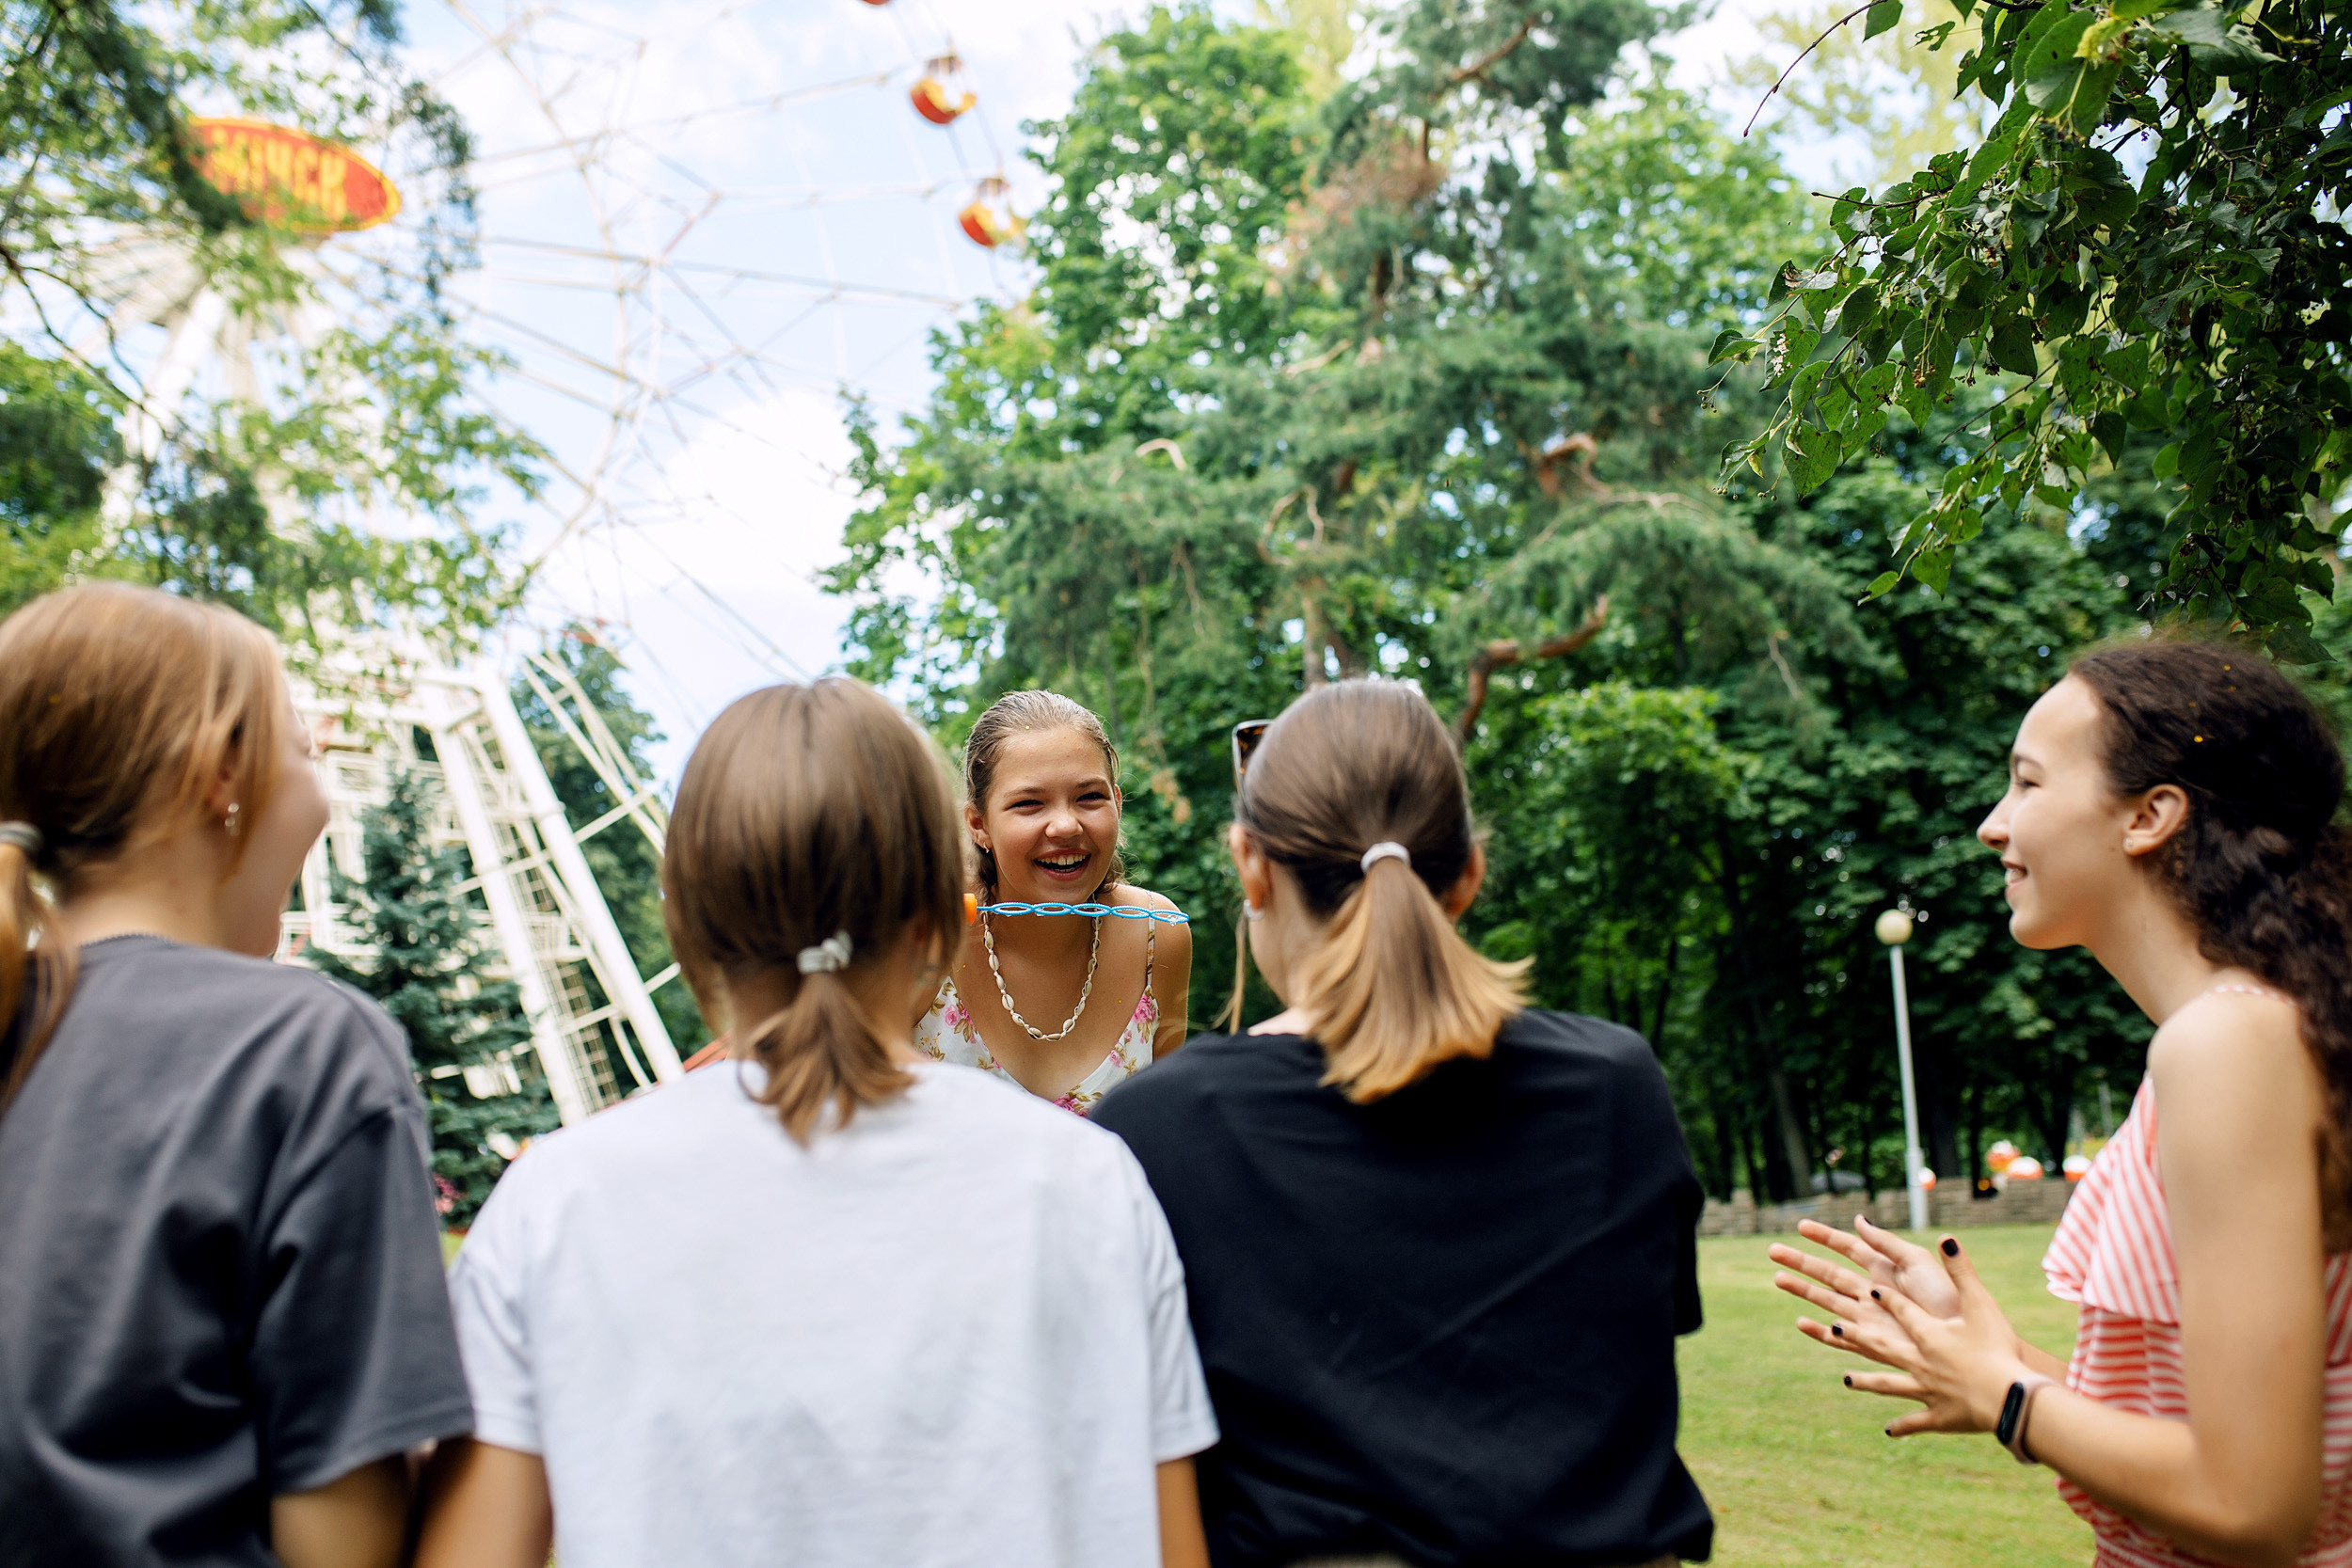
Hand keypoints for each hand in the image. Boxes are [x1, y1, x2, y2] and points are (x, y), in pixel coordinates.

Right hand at [1768, 1215, 1958, 1365]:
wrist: (1963, 1338)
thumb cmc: (1947, 1299)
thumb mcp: (1917, 1262)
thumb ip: (1886, 1243)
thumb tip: (1858, 1220)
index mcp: (1884, 1269)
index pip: (1847, 1248)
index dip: (1824, 1237)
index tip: (1801, 1226)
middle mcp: (1871, 1292)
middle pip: (1829, 1274)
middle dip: (1801, 1263)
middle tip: (1773, 1251)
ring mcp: (1869, 1317)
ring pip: (1826, 1301)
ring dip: (1802, 1290)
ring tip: (1777, 1279)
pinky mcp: (1871, 1343)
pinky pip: (1839, 1337)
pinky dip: (1819, 1332)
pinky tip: (1801, 1323)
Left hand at [1849, 1235, 2030, 1436]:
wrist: (2009, 1401)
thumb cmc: (1997, 1349)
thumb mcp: (1981, 1305)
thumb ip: (1962, 1271)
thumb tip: (1946, 1237)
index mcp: (1926, 1333)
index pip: (1901, 1311)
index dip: (1887, 1298)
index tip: (1871, 1289)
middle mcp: (1917, 1361)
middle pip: (1880, 1345)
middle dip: (1856, 1335)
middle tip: (1833, 1328)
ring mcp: (1924, 1391)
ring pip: (1888, 1383)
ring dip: (1867, 1381)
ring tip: (1846, 1379)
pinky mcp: (1937, 1417)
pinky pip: (1914, 1421)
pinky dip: (1902, 1425)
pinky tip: (1889, 1431)